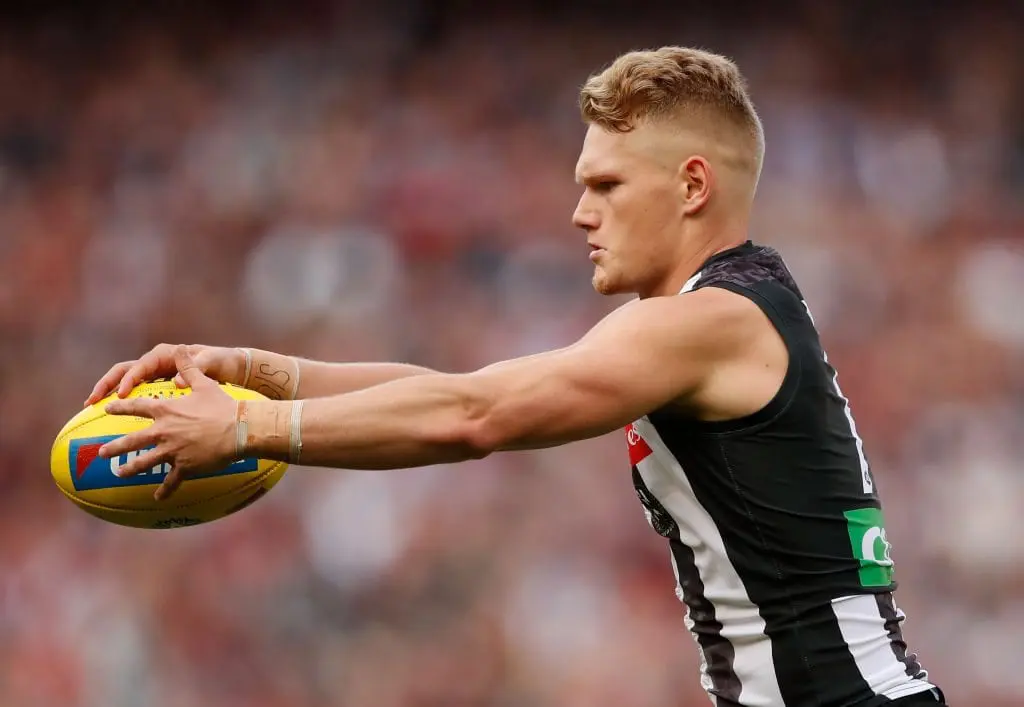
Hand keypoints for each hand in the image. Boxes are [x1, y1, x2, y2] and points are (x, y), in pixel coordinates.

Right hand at [85, 343, 246, 406]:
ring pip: (125, 383)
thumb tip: (177, 382)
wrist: (229, 366)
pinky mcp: (156, 387)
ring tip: (91, 410)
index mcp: (163, 355)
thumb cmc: (219, 361)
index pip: (139, 367)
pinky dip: (123, 404)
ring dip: (108, 394)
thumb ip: (196, 368)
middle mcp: (155, 363)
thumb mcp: (211, 362)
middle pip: (123, 372)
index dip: (128, 381)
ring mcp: (154, 375)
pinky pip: (135, 395)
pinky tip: (111, 418)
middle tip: (91, 402)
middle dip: (106, 385)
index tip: (121, 396)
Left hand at [98, 346, 238, 500]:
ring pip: (144, 463)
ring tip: (119, 474)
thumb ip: (188, 368)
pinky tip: (157, 498)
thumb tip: (180, 349)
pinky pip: (171, 481)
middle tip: (101, 452)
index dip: (120, 407)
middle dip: (114, 447)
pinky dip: (164, 490)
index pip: (137, 407)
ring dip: (129, 469)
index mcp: (166, 411)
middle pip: (132, 440)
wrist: (238, 429)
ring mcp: (172, 451)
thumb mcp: (204, 383)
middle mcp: (164, 431)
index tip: (107, 408)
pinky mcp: (185, 467)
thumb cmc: (223, 405)